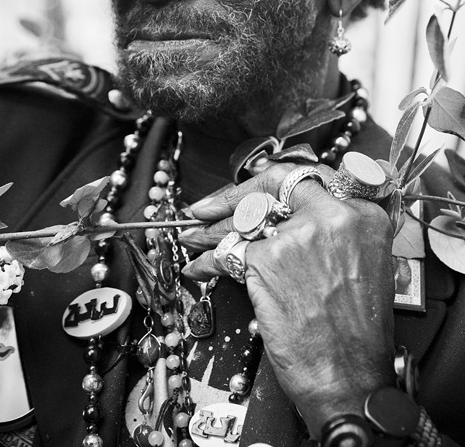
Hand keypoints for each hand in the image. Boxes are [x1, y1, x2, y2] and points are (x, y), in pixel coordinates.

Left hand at [180, 163, 395, 438]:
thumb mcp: (364, 266)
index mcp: (361, 215)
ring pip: (244, 219)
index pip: (309, 180)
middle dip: (236, 193)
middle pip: (273, 184)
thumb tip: (288, 218)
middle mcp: (332, 215)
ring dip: (212, 228)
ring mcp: (298, 234)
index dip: (274, 185)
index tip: (255, 190)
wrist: (349, 379)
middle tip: (211, 206)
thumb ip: (333, 233)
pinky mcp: (267, 257)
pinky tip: (199, 266)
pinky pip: (228, 251)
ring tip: (194, 234)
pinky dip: (208, 261)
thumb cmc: (357, 337)